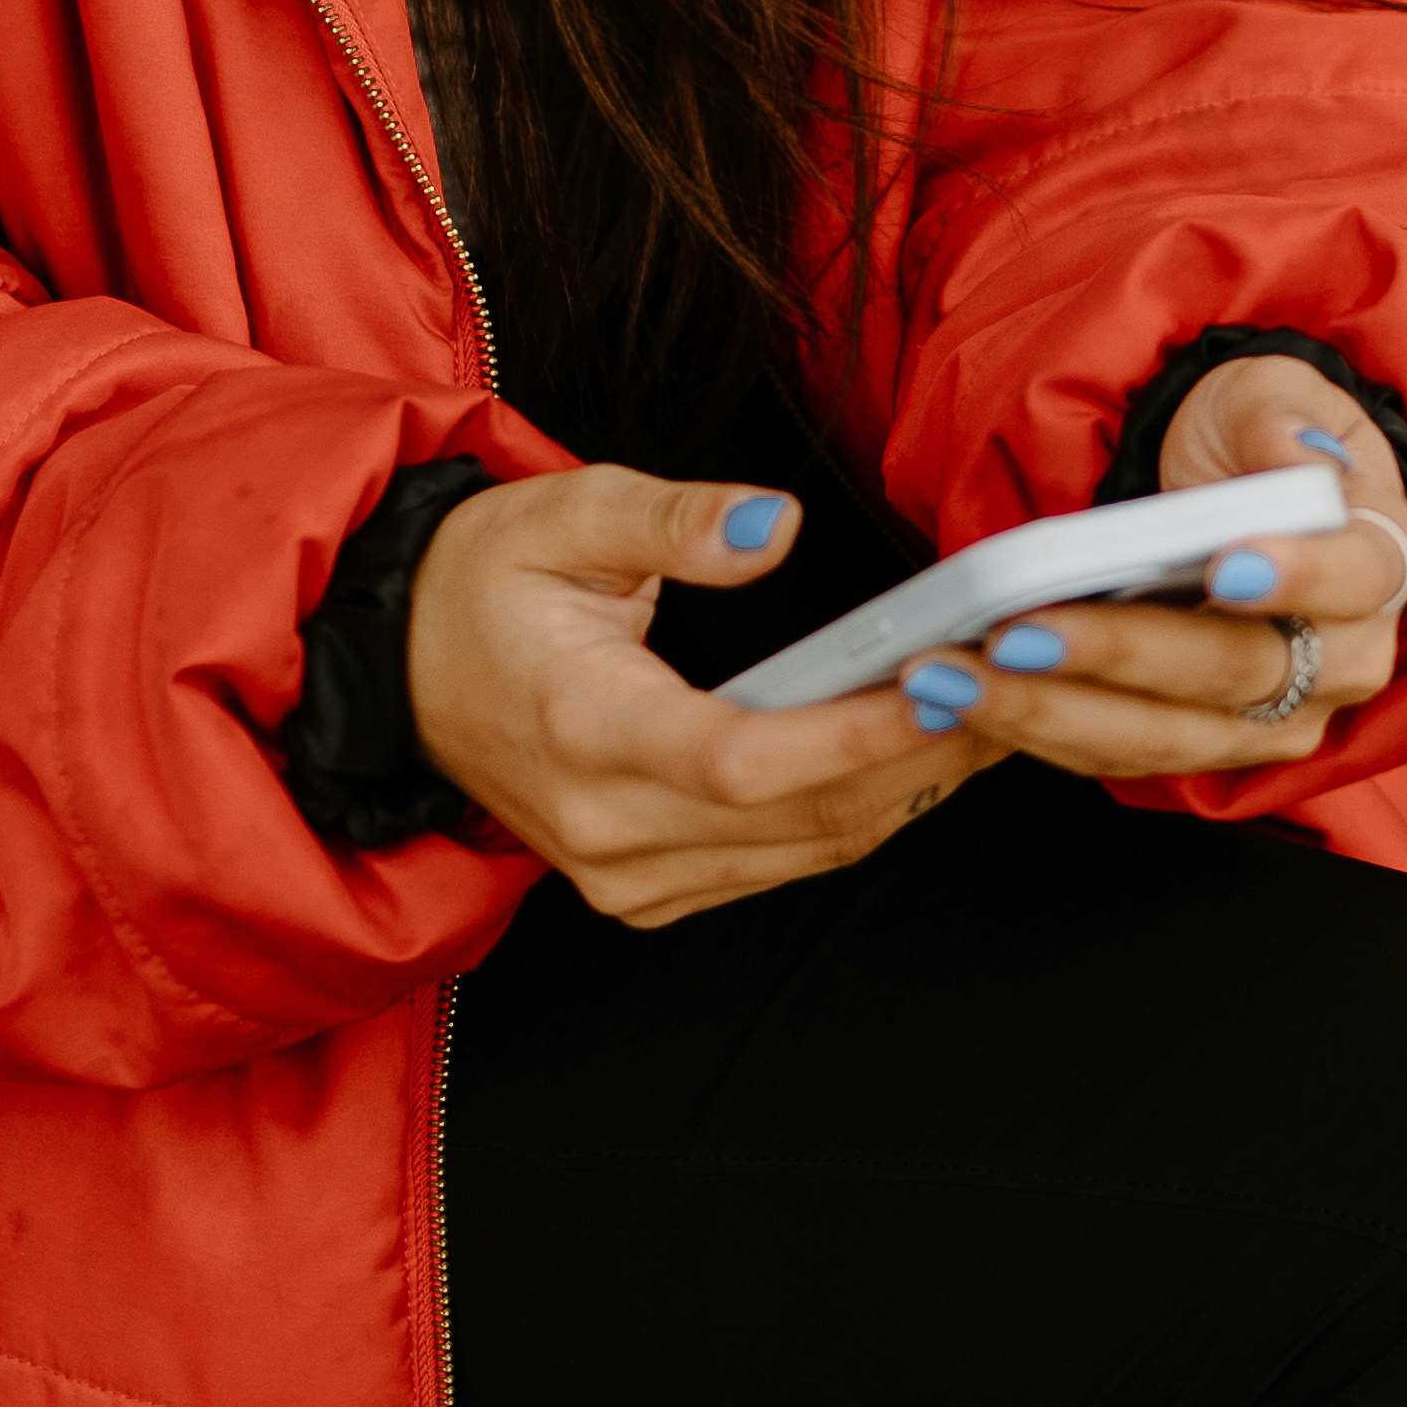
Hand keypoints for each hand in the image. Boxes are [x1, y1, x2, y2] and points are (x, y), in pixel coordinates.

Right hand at [404, 468, 986, 928]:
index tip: (947, 685)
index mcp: (583, 729)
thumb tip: (773, 524)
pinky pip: (781, 867)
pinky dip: (857, 814)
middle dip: (921, 755)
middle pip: (804, 819)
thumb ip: (674, 519)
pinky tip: (912, 756)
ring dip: (908, 788)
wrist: (398, 673)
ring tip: (987, 709)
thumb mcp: (564, 514)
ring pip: (809, 853)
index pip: (747, 758)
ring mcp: (625, 874)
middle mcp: (605, 826)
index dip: (861, 733)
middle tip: (1008, 681)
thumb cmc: (479, 588)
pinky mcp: (646, 892)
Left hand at [905, 359, 1406, 787]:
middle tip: (1018, 632)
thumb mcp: (1267, 394)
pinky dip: (1030, 727)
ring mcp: (1269, 716)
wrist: (1226, 483)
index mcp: (1376, 560)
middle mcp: (1339, 659)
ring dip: (1047, 711)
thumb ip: (1278, 422)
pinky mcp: (1197, 742)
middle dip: (1118, 654)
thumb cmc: (1255, 435)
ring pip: (1164, 734)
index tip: (1226, 569)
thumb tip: (1296, 458)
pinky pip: (1113, 751)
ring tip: (954, 677)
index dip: (1296, 578)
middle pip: (1236, 671)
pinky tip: (956, 698)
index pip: (1353, 578)